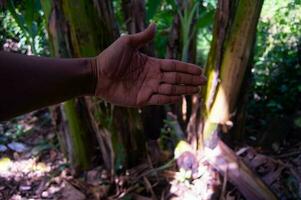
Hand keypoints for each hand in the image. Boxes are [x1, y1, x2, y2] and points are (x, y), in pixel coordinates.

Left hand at [92, 23, 206, 106]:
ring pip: (171, 90)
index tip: (199, 70)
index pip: (174, 66)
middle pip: (176, 79)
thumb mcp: (127, 43)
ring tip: (195, 91)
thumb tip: (155, 24)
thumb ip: (143, 36)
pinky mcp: (142, 99)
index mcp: (152, 64)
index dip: (187, 68)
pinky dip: (170, 99)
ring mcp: (148, 89)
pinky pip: (160, 100)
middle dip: (189, 80)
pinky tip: (180, 97)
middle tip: (202, 83)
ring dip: (183, 90)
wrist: (97, 75)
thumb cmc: (110, 58)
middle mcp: (153, 77)